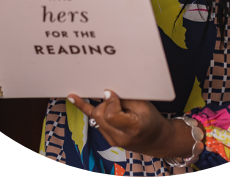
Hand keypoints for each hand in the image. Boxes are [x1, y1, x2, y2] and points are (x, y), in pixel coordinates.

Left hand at [68, 90, 193, 158]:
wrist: (156, 139)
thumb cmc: (152, 120)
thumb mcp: (143, 105)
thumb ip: (126, 97)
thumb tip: (109, 88)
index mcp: (131, 128)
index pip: (111, 114)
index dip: (110, 100)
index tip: (112, 91)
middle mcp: (119, 138)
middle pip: (100, 115)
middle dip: (106, 102)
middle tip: (117, 97)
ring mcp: (112, 140)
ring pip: (96, 117)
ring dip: (102, 106)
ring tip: (112, 99)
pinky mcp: (107, 138)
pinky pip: (95, 121)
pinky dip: (87, 108)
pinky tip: (73, 98)